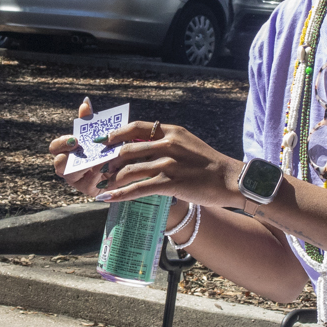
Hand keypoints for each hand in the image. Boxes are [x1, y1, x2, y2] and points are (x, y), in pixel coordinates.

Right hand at [48, 98, 105, 197]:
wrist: (120, 167)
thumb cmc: (102, 149)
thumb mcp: (95, 135)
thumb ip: (88, 121)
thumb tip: (86, 102)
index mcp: (65, 153)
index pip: (54, 148)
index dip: (61, 144)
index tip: (74, 139)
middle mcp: (68, 170)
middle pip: (59, 166)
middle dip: (68, 158)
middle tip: (82, 151)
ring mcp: (78, 183)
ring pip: (75, 177)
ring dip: (88, 167)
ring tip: (102, 159)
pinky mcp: (92, 192)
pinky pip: (94, 185)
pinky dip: (103, 176)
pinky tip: (113, 168)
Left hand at [93, 116, 242, 211]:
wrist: (229, 179)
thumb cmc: (206, 163)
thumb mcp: (185, 143)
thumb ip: (164, 141)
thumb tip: (139, 146)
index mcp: (170, 131)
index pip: (134, 128)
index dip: (113, 135)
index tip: (101, 142)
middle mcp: (167, 144)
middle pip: (126, 150)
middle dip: (108, 161)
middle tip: (98, 169)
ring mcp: (168, 164)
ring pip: (129, 170)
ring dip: (112, 179)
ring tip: (102, 186)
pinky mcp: (170, 183)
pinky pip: (138, 189)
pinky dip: (120, 194)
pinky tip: (109, 199)